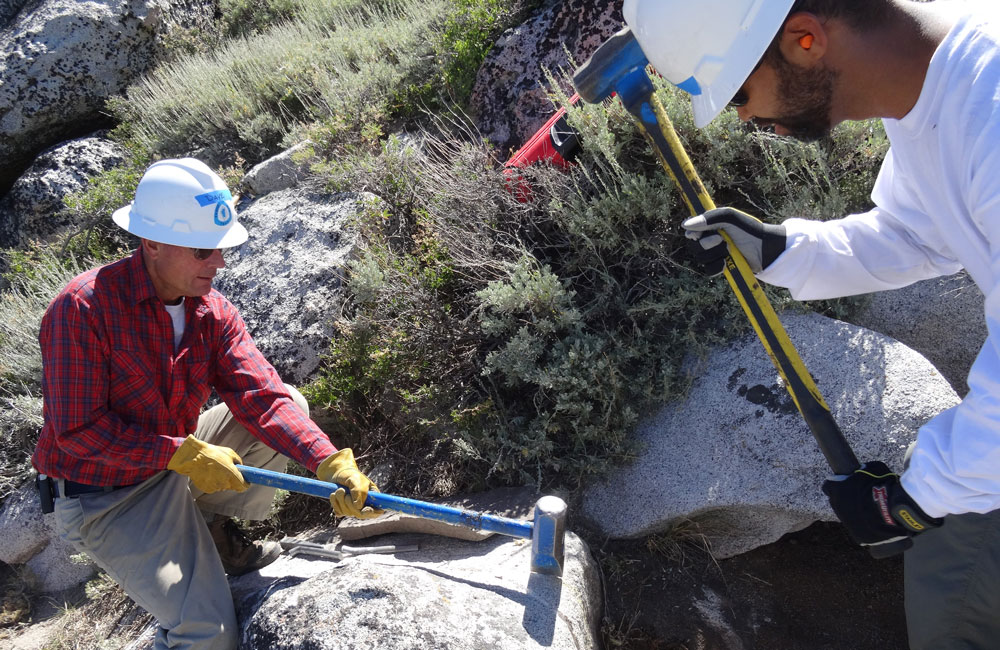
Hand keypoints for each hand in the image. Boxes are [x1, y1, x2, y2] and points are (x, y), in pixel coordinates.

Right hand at [167, 435, 248, 493]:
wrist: (193, 457)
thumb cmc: (212, 453)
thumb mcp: (229, 453)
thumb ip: (238, 461)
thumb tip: (240, 467)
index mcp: (232, 475)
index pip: (243, 487)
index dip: (245, 484)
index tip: (245, 481)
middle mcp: (225, 483)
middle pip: (232, 486)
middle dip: (231, 479)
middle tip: (226, 469)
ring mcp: (215, 487)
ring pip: (222, 486)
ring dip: (221, 480)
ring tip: (214, 469)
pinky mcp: (207, 489)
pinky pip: (213, 487)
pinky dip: (212, 482)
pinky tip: (207, 473)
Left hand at [316, 448, 383, 518]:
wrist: (337, 474)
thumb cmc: (350, 475)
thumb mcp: (356, 479)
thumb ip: (359, 491)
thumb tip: (358, 507)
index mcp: (373, 497)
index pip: (377, 511)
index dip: (372, 513)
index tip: (365, 509)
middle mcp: (364, 505)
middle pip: (360, 514)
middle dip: (349, 503)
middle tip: (342, 491)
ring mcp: (353, 509)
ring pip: (348, 513)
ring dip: (340, 500)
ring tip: (339, 489)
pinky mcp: (343, 510)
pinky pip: (339, 513)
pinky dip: (335, 503)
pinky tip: (334, 494)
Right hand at [682, 207, 786, 274]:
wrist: (765, 249)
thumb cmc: (749, 230)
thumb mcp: (730, 218)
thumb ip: (709, 218)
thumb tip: (685, 226)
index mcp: (711, 226)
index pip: (691, 231)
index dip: (693, 234)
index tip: (700, 234)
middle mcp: (710, 239)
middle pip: (694, 246)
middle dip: (707, 244)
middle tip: (722, 240)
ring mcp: (715, 254)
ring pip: (701, 258)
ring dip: (715, 255)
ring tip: (730, 250)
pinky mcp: (720, 267)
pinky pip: (708, 270)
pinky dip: (716, 267)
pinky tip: (726, 263)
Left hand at [822, 461, 941, 548]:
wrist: (893, 509)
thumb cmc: (882, 485)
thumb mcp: (873, 468)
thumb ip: (862, 470)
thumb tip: (862, 470)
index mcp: (836, 489)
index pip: (828, 486)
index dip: (837, 484)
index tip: (845, 484)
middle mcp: (837, 506)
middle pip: (837, 502)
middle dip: (845, 499)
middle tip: (861, 497)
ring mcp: (846, 522)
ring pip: (847, 516)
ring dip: (855, 513)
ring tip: (871, 510)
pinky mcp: (857, 535)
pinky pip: (859, 529)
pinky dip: (865, 526)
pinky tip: (876, 522)